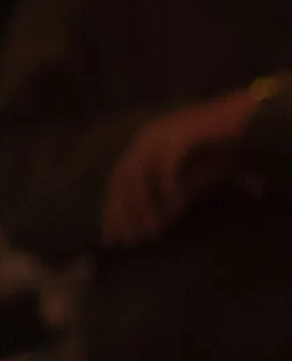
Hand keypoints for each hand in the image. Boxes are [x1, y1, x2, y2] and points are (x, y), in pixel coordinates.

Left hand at [101, 89, 258, 246]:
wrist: (246, 118)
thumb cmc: (220, 147)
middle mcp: (147, 138)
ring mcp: (162, 132)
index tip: (113, 240)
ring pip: (139, 174)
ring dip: (143, 206)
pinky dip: (169, 189)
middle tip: (133, 243)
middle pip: (122, 179)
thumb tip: (160, 225)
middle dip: (124, 213)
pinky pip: (167, 166)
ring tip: (153, 232)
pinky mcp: (182, 132)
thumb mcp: (193, 174)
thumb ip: (175, 194)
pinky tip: (177, 208)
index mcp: (144, 146)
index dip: (114, 210)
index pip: (118, 181)